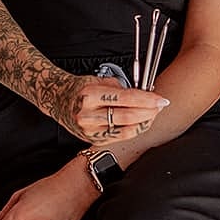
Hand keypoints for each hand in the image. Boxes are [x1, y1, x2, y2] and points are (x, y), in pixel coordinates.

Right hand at [44, 74, 169, 144]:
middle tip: (161, 106)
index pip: (126, 98)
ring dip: (143, 122)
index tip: (161, 99)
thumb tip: (145, 95)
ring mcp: (89, 129)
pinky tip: (140, 124)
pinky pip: (119, 137)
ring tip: (152, 114)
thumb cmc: (82, 88)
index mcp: (90, 94)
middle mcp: (88, 114)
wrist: (59, 99)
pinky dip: (133, 131)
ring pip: (125, 130)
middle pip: (128, 116)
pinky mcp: (92, 139)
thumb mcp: (99, 80)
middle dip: (149, 112)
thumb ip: (121, 88)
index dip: (147, 99)